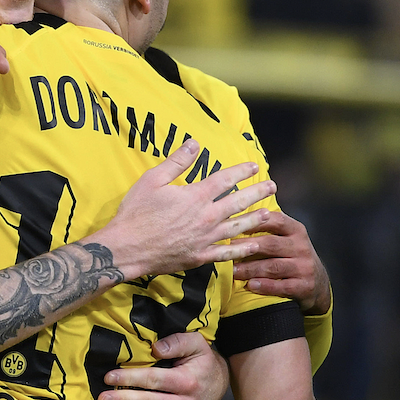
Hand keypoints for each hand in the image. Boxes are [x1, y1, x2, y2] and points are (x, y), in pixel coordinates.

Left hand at [99, 332, 227, 399]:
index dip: (130, 378)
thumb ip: (176, 342)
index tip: (109, 377)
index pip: (153, 380)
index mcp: (187, 380)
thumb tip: (155, 348)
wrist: (220, 382)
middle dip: (124, 399)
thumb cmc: (203, 360)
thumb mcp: (196, 342)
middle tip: (103, 397)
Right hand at [107, 139, 273, 279]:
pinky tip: (252, 246)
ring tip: (270, 213)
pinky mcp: (200, 256)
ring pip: (238, 227)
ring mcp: (205, 238)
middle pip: (239, 202)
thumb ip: (176, 162)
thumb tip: (194, 143)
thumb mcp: (152, 180)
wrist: (127, 247)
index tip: (255, 166)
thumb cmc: (136, 212)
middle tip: (272, 186)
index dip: (241, 171)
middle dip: (257, 193)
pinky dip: (242, 249)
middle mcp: (207, 217)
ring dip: (256, 219)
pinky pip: (227, 253)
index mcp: (195, 196)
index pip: (225, 180)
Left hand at [230, 211, 330, 314]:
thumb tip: (233, 218)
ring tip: (232, 270)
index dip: (254, 222)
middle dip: (246, 247)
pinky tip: (250, 285)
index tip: (232, 224)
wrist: (317, 284)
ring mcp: (305, 267)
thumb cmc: (292, 256)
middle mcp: (301, 246)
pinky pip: (282, 286)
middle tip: (225, 249)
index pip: (275, 220)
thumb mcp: (286, 238)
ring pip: (273, 266)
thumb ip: (267, 228)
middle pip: (270, 244)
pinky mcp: (305, 286)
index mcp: (295, 230)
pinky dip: (265, 286)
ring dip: (250, 269)